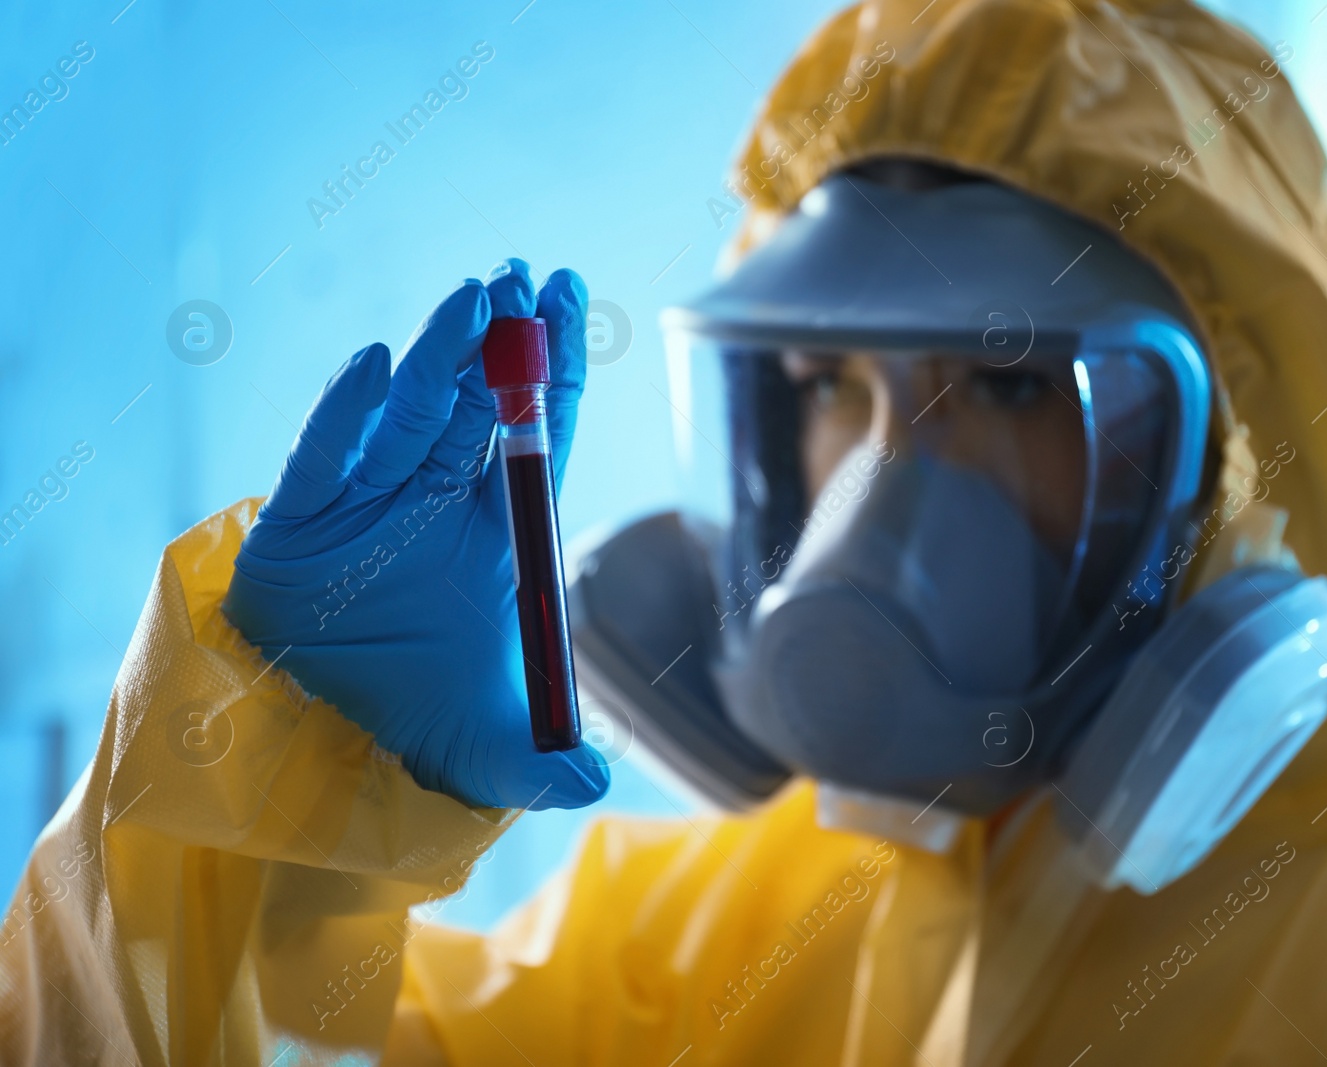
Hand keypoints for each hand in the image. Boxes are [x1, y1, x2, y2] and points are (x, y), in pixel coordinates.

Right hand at [223, 259, 606, 809]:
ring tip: (474, 298)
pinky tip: (373, 364)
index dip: (556, 366)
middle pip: (482, 406)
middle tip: (522, 272)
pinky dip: (344, 414)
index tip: (569, 292)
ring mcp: (370, 505)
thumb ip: (542, 767)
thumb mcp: (494, 754)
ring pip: (412, 416)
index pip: (541, 433)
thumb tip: (591, 793)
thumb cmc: (427, 724)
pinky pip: (323, 457)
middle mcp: (439, 503)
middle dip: (504, 342)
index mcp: (502, 533)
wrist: (324, 741)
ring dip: (442, 357)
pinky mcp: (300, 523)